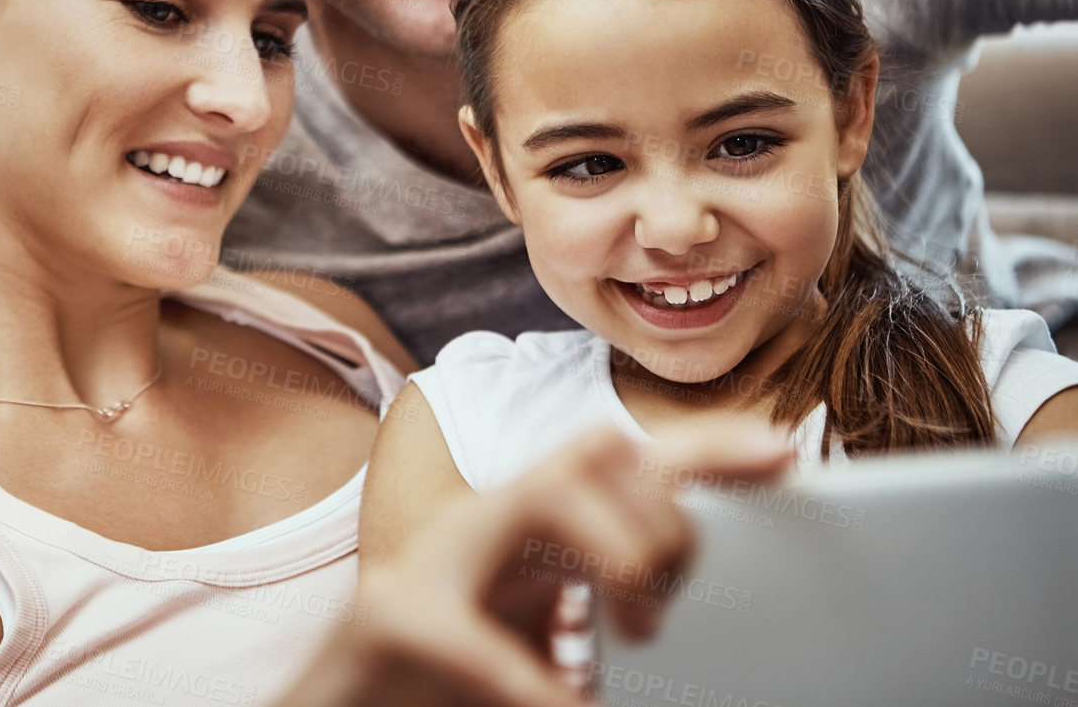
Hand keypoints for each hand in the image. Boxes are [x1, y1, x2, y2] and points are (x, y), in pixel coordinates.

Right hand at [275, 422, 794, 706]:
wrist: (343, 706)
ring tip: (638, 627)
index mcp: (528, 528)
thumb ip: (599, 600)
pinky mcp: (398, 621)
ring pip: (538, 495)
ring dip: (611, 549)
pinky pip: (487, 646)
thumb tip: (695, 604)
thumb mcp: (537, 633)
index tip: (786, 454)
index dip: (706, 447)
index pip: (624, 461)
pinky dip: (538, 688)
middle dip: (661, 518)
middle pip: (593, 453)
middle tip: (659, 611)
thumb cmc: (445, 680)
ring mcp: (436, 563)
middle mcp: (484, 524)